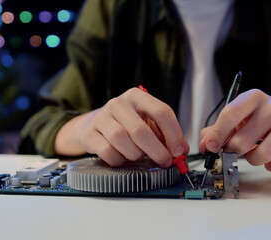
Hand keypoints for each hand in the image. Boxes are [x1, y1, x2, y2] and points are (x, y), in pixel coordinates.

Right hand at [55, 88, 188, 166]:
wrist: (94, 125)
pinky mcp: (89, 133)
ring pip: (122, 140)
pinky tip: (121, 157)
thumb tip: (181, 150)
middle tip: (164, 161)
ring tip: (137, 155)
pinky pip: (107, 151)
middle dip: (157, 151)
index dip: (173, 134)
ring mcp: (101, 117)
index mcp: (137, 97)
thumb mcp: (148, 123)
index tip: (178, 151)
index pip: (161, 111)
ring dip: (135, 154)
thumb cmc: (126, 125)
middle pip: (141, 130)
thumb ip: (166, 135)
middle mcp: (118, 104)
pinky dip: (119, 159)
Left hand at [199, 89, 270, 176]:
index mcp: (254, 98)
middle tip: (232, 151)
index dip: (217, 135)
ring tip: (253, 154)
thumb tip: (204, 145)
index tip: (210, 148)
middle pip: (243, 140)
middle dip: (232, 152)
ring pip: (265, 154)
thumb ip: (216, 130)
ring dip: (253, 160)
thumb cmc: (260, 119)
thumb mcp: (238, 117)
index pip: (230, 114)